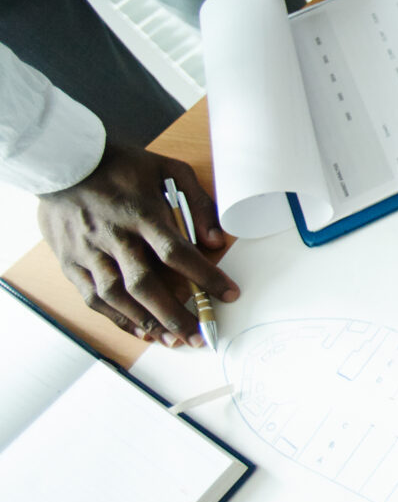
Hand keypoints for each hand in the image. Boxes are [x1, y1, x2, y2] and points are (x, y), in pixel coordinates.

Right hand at [39, 144, 236, 346]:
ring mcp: (89, 251)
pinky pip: (93, 297)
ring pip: (117, 296)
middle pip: (146, 284)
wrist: (64, 161)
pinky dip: (116, 318)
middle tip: (198, 335)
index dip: (205, 277)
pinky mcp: (71, 261)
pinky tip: (139, 330)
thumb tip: (216, 240)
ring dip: (146, 322)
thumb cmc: (121, 165)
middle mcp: (115, 237)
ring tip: (173, 340)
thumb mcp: (169, 170)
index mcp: (142, 214)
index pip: (178, 253)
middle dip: (174, 314)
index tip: (229, 294)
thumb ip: (198, 203)